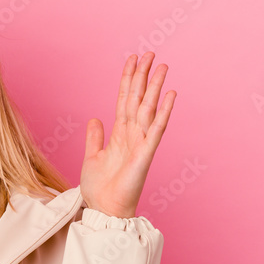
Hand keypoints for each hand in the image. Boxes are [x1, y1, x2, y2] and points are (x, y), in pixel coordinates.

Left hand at [79, 52, 175, 217]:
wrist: (103, 209)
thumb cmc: (99, 188)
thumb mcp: (91, 157)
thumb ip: (95, 137)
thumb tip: (95, 118)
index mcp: (119, 134)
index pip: (124, 100)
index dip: (128, 80)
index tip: (132, 60)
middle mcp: (132, 135)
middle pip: (139, 99)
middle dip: (143, 76)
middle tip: (150, 53)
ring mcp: (140, 143)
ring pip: (148, 109)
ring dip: (155, 87)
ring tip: (162, 66)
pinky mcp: (145, 154)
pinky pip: (156, 130)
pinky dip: (164, 112)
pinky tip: (171, 95)